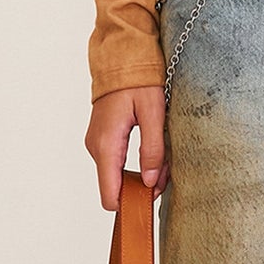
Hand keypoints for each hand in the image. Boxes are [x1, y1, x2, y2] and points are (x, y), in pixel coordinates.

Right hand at [86, 85, 167, 208]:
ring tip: (163, 159)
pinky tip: (153, 153)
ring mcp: (97, 144)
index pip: (110, 194)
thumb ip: (153, 150)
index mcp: (107, 144)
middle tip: (166, 173)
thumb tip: (151, 182)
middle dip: (144, 187)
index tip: (150, 204)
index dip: (129, 205)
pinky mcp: (102, 141)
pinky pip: (119, 164)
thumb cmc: (138, 81)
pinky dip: (137, 165)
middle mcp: (96, 148)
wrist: (121, 58)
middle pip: (117, 188)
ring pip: (120, 177)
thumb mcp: (154, 113)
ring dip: (143, 175)